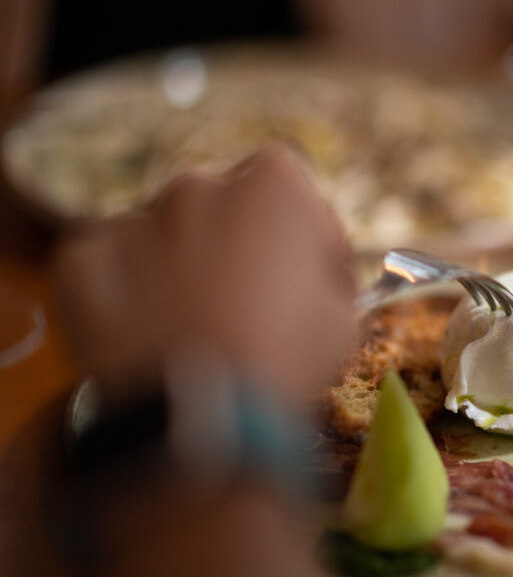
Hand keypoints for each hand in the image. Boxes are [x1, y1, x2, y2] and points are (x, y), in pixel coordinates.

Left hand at [54, 145, 355, 403]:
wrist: (199, 417)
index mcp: (272, 186)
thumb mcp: (340, 318)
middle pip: (222, 206)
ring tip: (192, 323)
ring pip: (164, 234)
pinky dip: (124, 290)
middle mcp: (200, 185)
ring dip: (180, 264)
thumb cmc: (286, 359)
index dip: (305, 234)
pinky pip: (109, 265)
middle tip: (248, 303)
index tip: (312, 275)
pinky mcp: (82, 259)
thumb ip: (326, 279)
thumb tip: (313, 281)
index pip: (292, 189)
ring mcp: (134, 219)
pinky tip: (147, 331)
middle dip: (236, 244)